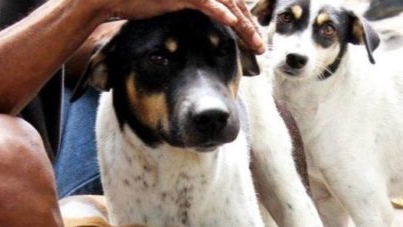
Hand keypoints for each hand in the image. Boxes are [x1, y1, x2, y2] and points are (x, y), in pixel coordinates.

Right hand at [104, 0, 264, 53]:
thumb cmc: (142, 2)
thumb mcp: (174, 8)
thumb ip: (195, 12)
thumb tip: (211, 25)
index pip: (232, 3)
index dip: (246, 20)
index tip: (255, 40)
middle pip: (235, 3)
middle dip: (251, 26)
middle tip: (260, 47)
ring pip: (226, 4)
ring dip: (243, 24)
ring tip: (254, 42)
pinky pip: (205, 2)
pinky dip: (219, 11)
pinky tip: (231, 21)